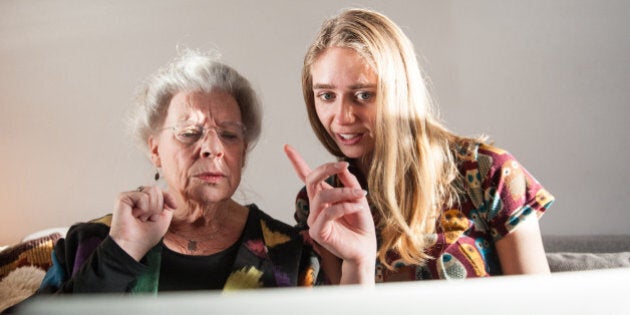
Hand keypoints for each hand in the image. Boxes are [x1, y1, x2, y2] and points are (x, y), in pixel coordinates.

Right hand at [109, 186, 176, 260]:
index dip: (169, 197)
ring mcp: (130, 197)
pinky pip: (142, 196)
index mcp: (145, 203)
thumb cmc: (145, 237)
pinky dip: (143, 209)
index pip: (160, 192)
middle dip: (157, 208)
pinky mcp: (122, 197)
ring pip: (152, 191)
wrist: (132, 246)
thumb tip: (167, 194)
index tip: (174, 207)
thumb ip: (166, 204)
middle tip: (147, 220)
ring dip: (151, 209)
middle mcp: (137, 198)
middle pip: (157, 190)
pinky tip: (134, 216)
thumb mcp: (163, 219)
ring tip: (140, 218)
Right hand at [284, 145, 375, 283]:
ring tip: (361, 195)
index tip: (287, 147)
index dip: (296, 161)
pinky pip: (328, 212)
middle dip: (327, 169)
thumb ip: (350, 183)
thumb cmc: (361, 224)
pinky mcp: (318, 232)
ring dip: (344, 192)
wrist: (365, 248)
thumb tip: (343, 168)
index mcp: (322, 196)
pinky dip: (344, 206)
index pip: (306, 177)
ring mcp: (314, 220)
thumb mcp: (358, 198)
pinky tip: (356, 207)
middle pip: (311, 180)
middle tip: (343, 165)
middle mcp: (315, 207)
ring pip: (322, 196)